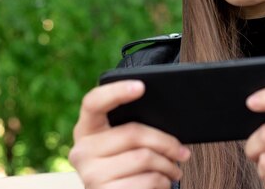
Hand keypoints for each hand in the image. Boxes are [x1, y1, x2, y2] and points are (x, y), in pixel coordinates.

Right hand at [68, 80, 190, 188]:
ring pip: (144, 158)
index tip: (141, 86)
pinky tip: (162, 183)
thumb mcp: (123, 146)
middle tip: (183, 152)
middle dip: (166, 142)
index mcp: (86, 129)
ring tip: (174, 170)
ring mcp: (90, 174)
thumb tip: (169, 120)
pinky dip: (162, 182)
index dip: (116, 92)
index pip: (93, 102)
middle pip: (133, 133)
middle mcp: (82, 150)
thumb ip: (133, 130)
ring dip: (168, 166)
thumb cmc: (126, 169)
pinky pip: (146, 181)